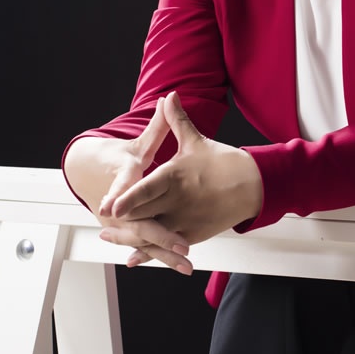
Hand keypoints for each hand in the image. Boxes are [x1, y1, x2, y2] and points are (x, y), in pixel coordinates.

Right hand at [65, 105, 192, 274]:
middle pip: (137, 220)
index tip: (115, 207)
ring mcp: (124, 219)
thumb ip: (160, 124)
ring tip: (186, 261)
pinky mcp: (131, 229)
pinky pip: (142, 245)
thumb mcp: (140, 142)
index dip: (122, 196)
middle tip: (179, 243)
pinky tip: (172, 266)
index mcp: (123, 175)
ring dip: (161, 251)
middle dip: (156, 234)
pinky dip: (153, 256)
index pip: (124, 186)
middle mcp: (120, 202)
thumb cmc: (121, 157)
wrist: (91, 173)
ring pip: (142, 237)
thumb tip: (170, 97)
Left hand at [99, 92, 262, 265]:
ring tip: (107, 235)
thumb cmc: (224, 162)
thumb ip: (176, 121)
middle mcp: (178, 201)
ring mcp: (185, 220)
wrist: (253, 186)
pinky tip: (132, 257)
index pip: (148, 190)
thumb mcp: (196, 140)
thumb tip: (169, 96)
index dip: (128, 199)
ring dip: (128, 237)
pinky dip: (148, 253)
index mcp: (176, 176)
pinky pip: (166, 247)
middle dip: (122, 217)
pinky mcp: (192, 234)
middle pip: (143, 213)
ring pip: (152, 234)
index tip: (111, 207)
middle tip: (101, 214)